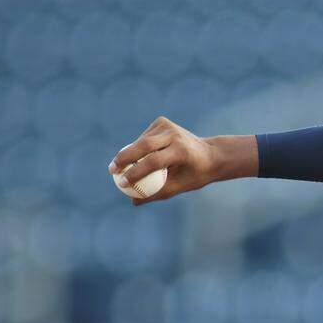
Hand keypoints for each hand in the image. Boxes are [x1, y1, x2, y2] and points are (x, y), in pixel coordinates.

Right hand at [109, 116, 254, 204]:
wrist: (211, 154)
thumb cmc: (196, 174)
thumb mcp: (180, 187)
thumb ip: (157, 194)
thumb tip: (133, 201)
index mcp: (182, 151)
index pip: (154, 161)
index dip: (136, 173)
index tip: (122, 184)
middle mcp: (175, 135)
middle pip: (143, 146)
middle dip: (124, 158)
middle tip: (112, 171)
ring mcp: (168, 125)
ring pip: (141, 141)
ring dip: (130, 154)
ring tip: (123, 168)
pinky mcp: (161, 122)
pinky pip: (144, 137)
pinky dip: (139, 148)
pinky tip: (142, 157)